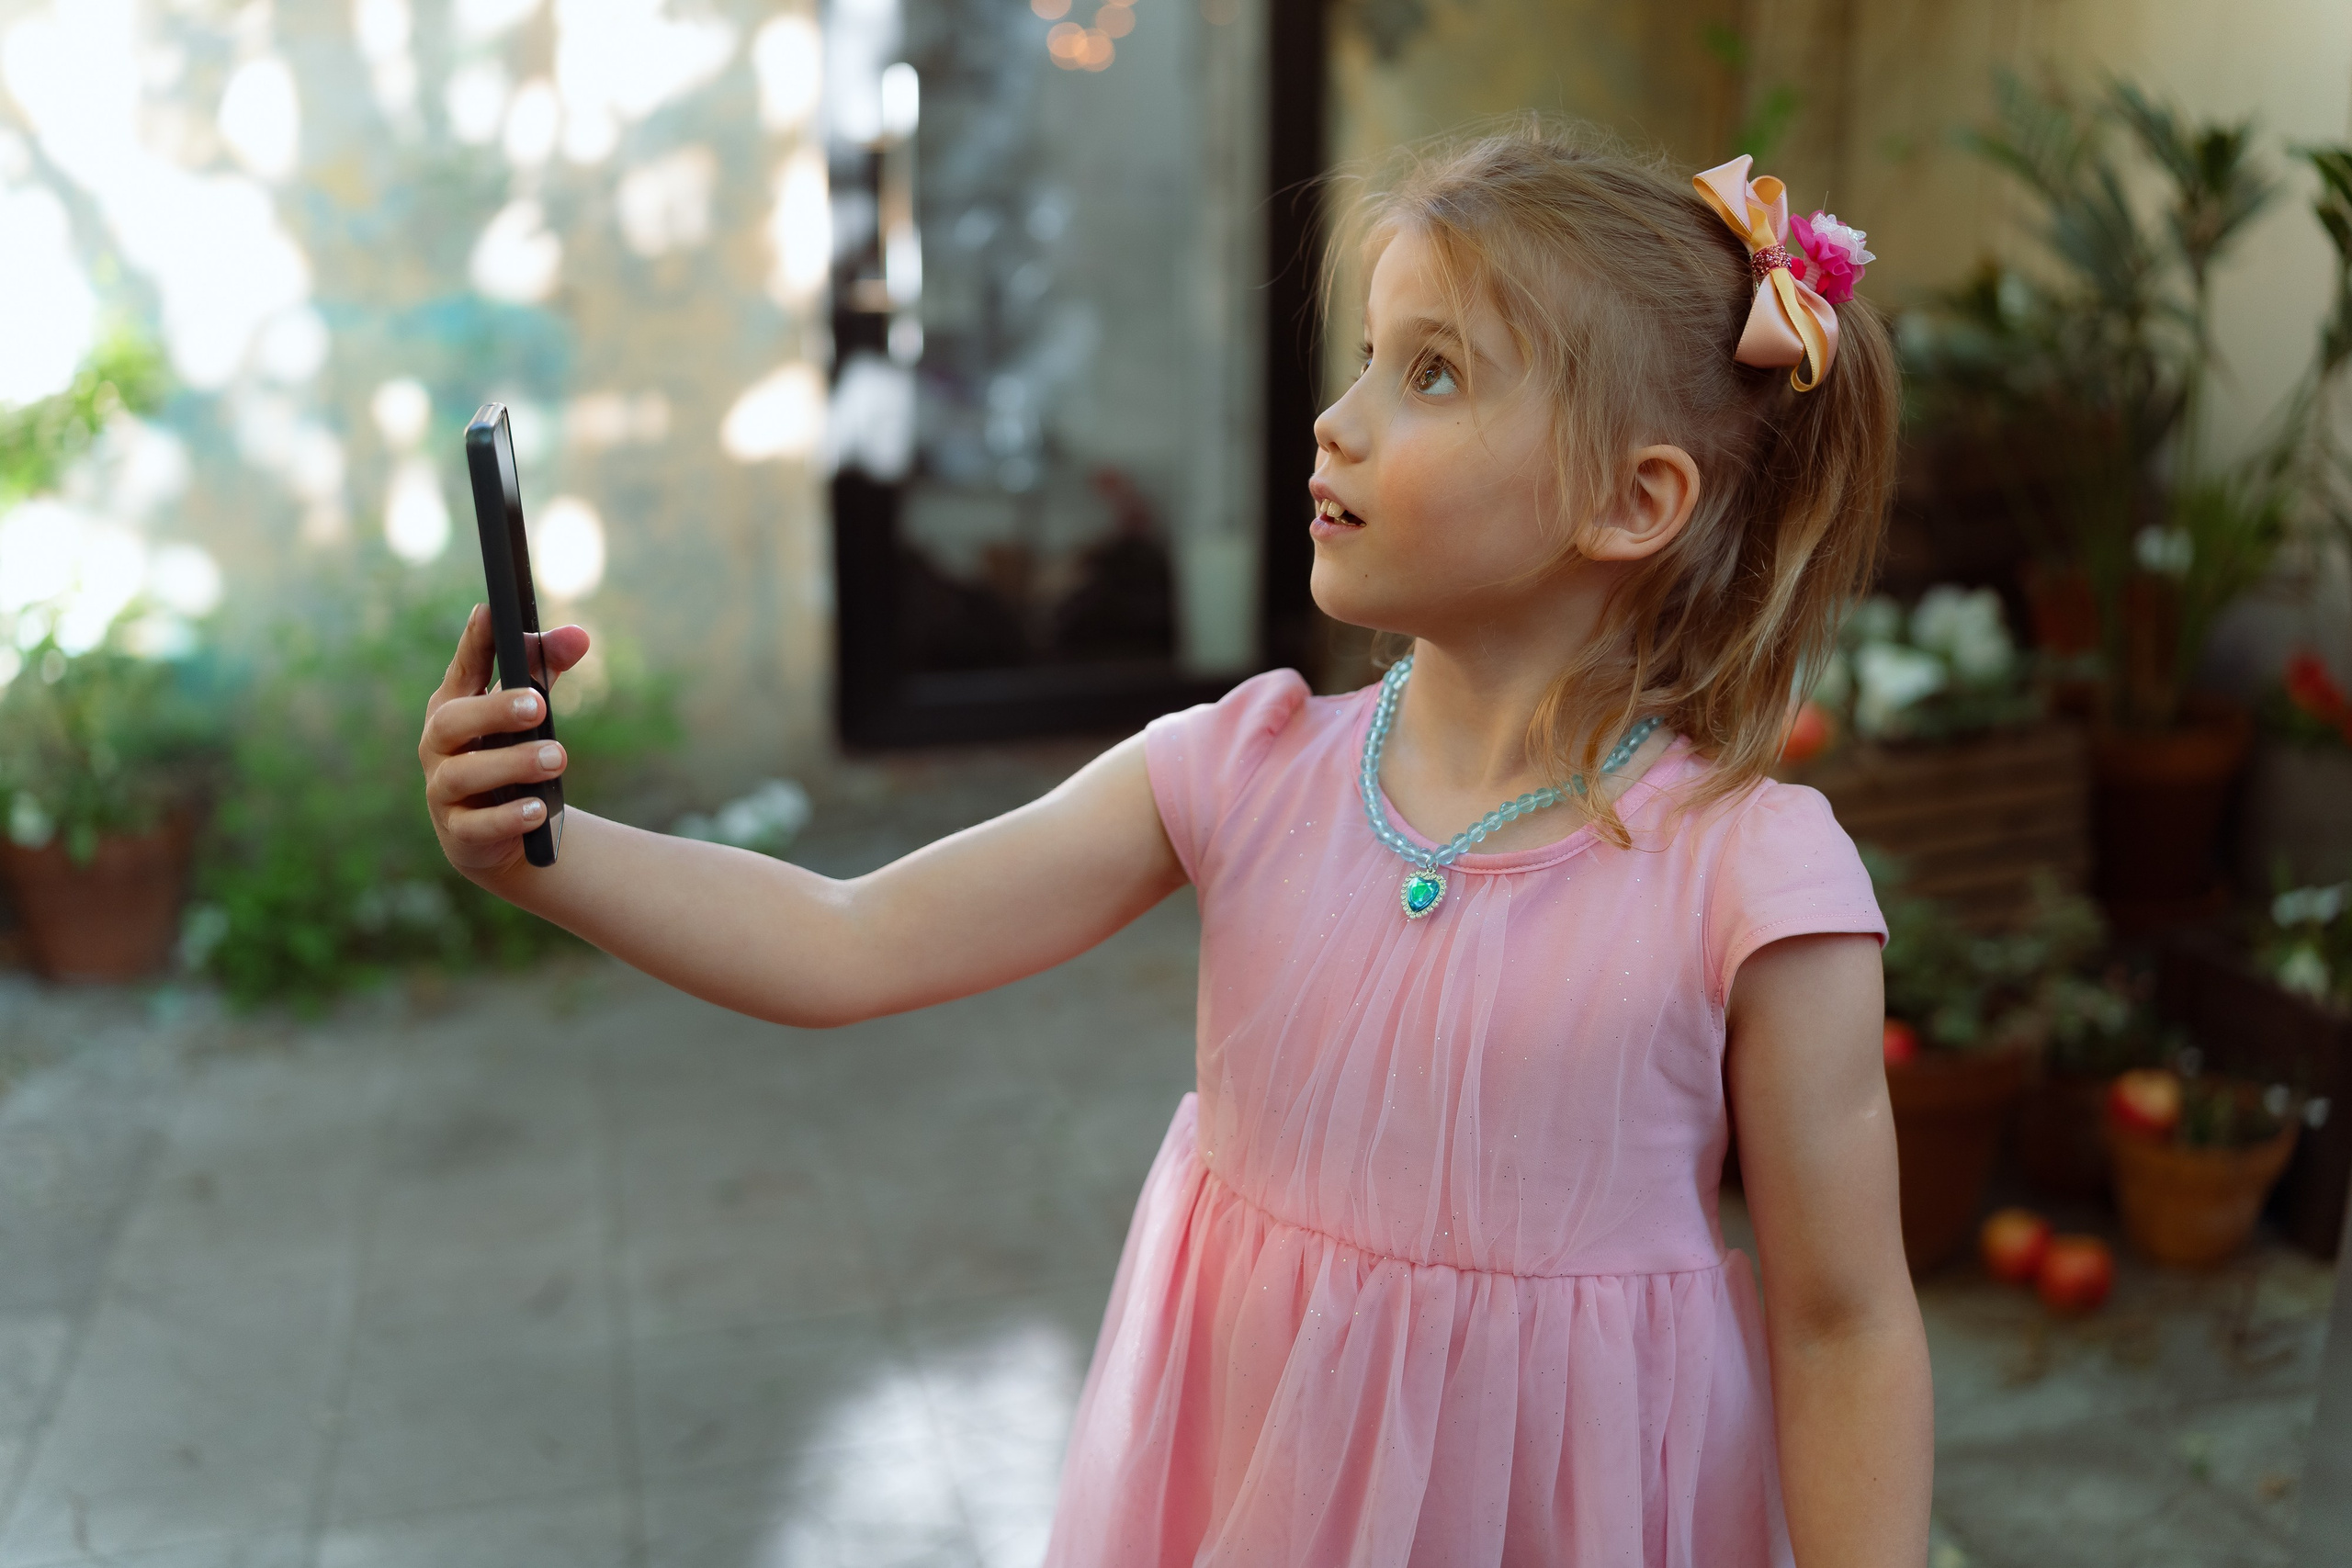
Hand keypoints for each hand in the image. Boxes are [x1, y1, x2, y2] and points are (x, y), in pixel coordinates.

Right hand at [420, 604, 592, 878]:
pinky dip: (507, 816)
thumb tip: (579, 635)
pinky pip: (476, 825)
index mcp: (455, 705)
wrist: (498, 833)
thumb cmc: (507, 753)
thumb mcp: (527, 713)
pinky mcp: (459, 832)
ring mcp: (443, 790)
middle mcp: (440, 745)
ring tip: (557, 758)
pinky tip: (537, 809)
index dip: (473, 641)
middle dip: (495, 710)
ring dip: (512, 764)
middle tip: (539, 704)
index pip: (462, 667)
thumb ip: (547, 672)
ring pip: (463, 774)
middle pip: (454, 721)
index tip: (489, 611)